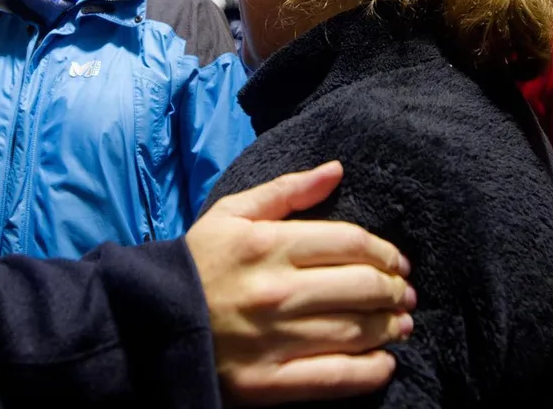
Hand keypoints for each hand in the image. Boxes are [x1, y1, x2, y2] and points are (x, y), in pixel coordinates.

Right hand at [186, 161, 414, 404]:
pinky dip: (372, 370)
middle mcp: (275, 290)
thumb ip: (285, 191)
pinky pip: (338, 377)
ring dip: (391, 327)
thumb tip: (336, 169)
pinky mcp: (270, 382)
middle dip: (394, 290)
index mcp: (266, 244)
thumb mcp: (231, 214)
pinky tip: (384, 362)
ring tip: (399, 324)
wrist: (150, 321)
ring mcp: (274, 338)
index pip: (350, 243)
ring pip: (357, 331)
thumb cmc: (198, 263)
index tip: (395, 261)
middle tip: (402, 294)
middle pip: (362, 286)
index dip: (384, 251)